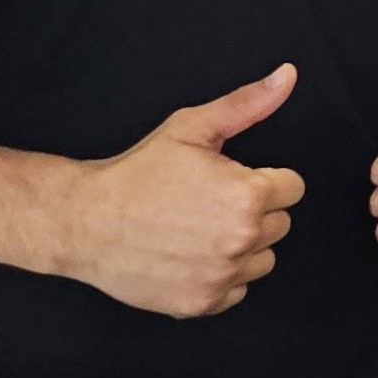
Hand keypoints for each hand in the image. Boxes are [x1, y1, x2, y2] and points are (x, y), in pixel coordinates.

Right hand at [60, 65, 304, 317]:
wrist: (85, 221)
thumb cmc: (137, 173)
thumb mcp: (191, 128)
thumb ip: (247, 104)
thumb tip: (288, 75)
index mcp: (248, 195)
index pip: (293, 189)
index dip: (264, 180)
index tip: (232, 180)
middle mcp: (241, 239)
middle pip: (281, 224)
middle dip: (255, 212)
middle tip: (210, 203)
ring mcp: (222, 276)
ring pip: (263, 260)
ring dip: (242, 246)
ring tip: (200, 229)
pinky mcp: (202, 303)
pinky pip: (236, 291)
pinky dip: (221, 277)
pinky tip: (191, 257)